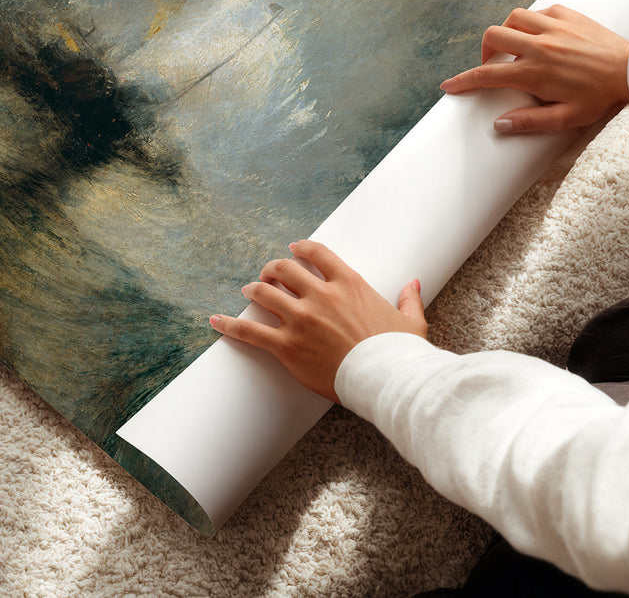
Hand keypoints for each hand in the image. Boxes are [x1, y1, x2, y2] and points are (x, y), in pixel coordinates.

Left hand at [209, 240, 426, 402]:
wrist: (386, 379)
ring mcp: (301, 319)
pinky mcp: (287, 346)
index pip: (317, 254)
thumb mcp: (411, 322)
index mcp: (349, 284)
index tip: (293, 249)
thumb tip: (414, 283)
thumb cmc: (399, 353)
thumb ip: (409, 299)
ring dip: (253, 289)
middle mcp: (321, 295)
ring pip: (265, 293)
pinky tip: (215, 321)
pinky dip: (229, 325)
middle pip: (284, 270)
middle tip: (267, 274)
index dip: (301, 249)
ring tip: (247, 291)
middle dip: (272, 269)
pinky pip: (250, 331)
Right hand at [440, 4, 628, 133]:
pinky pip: (538, 11)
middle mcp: (539, 45)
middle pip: (493, 37)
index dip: (463, 81)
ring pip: (512, 17)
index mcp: (535, 72)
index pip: (487, 75)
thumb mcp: (566, 118)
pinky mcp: (567, 14)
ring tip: (515, 47)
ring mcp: (553, 26)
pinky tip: (540, 35)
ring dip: (507, 32)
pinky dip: (532, 22)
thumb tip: (499, 124)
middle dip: (484, 51)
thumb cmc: (600, 97)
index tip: (449, 85)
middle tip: (493, 65)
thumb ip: (530, 121)